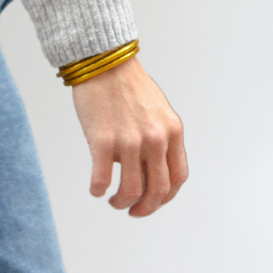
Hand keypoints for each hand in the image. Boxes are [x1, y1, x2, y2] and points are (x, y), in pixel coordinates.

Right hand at [71, 56, 186, 216]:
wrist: (103, 62)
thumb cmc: (127, 84)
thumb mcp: (157, 110)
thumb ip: (160, 138)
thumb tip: (150, 169)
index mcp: (171, 132)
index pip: (177, 178)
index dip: (165, 197)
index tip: (153, 201)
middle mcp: (154, 139)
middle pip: (157, 191)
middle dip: (145, 208)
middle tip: (133, 210)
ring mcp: (129, 141)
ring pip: (130, 191)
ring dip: (121, 202)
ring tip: (112, 200)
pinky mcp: (103, 140)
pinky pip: (102, 179)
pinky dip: (98, 189)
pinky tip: (96, 188)